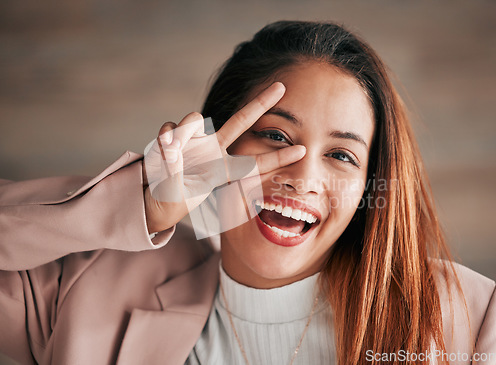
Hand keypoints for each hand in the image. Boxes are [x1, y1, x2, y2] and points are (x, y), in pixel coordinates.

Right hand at [142, 82, 305, 233]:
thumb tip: (170, 147)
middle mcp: (214, 150)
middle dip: (261, 103)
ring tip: (171, 154)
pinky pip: (170, 126)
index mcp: (224, 170)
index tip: (303, 150)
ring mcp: (194, 141)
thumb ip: (175, 171)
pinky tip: (162, 150)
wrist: (152, 201)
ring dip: (184, 133)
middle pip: (241, 120)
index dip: (278, 158)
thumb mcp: (180, 195)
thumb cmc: (173, 202)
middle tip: (281, 87)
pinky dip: (166, 136)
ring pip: (196, 118)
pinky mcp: (172, 136)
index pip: (255, 164)